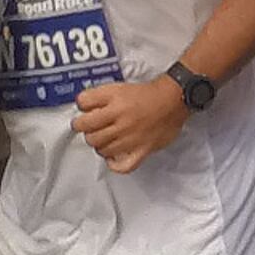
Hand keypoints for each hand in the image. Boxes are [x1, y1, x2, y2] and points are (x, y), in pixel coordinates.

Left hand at [69, 79, 189, 174]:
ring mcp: (132, 138)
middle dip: (89, 131)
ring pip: (102, 150)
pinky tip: (113, 157)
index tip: (85, 116)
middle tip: (95, 128)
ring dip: (100, 145)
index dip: (81, 115)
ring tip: (106, 139)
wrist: (173, 100)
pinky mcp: (143, 149)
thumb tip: (82, 107)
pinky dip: (115, 164)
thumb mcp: (117, 88)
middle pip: (90, 135)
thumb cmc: (146, 94)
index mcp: (114, 105)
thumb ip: (96, 97)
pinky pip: (124, 166)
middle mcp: (121, 122)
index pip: (83, 115)